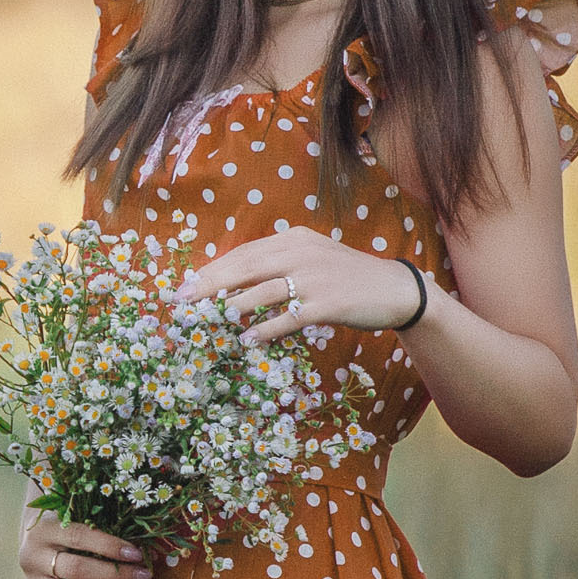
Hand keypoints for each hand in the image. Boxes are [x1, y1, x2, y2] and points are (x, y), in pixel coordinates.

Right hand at [18, 509, 149, 578]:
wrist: (37, 541)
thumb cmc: (68, 526)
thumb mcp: (79, 518)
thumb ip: (105, 529)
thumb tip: (146, 552)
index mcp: (43, 530)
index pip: (78, 537)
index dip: (110, 546)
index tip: (136, 554)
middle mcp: (32, 557)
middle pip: (75, 569)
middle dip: (114, 574)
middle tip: (140, 574)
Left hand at [175, 224, 427, 347]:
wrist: (394, 289)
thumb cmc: (346, 278)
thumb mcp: (312, 259)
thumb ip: (279, 264)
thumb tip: (234, 282)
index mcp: (294, 239)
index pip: (245, 253)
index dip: (214, 269)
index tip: (188, 285)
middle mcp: (302, 253)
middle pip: (247, 268)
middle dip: (211, 285)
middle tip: (183, 302)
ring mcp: (315, 278)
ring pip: (265, 291)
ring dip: (234, 307)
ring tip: (210, 320)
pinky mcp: (329, 303)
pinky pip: (290, 317)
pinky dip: (267, 328)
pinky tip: (248, 339)